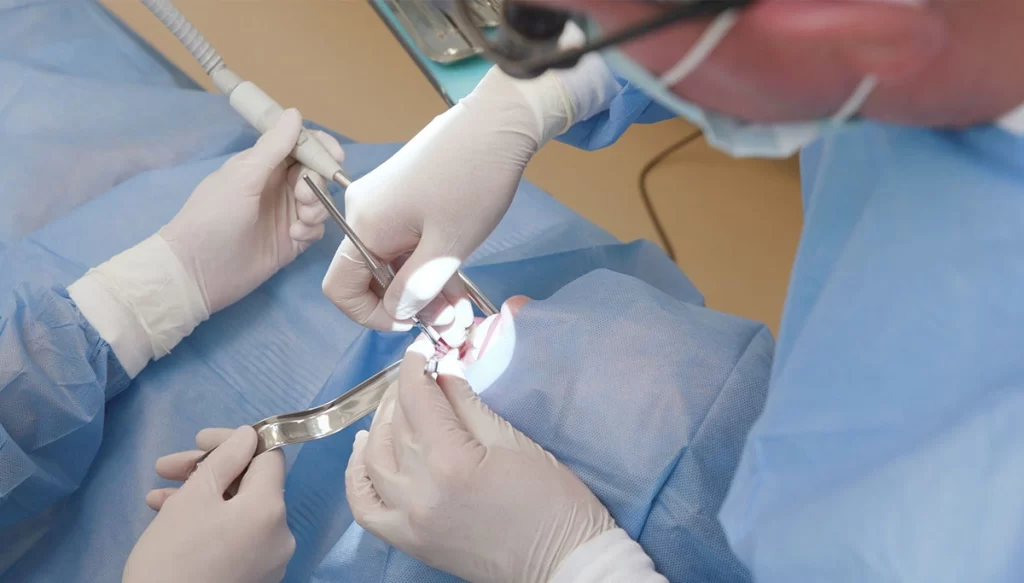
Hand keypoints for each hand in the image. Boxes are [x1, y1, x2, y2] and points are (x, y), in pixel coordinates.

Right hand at [123, 427, 294, 582]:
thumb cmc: (174, 556)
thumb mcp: (194, 498)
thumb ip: (225, 459)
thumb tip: (249, 436)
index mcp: (272, 508)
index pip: (268, 457)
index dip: (235, 441)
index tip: (199, 441)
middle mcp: (281, 534)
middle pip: (250, 484)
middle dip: (208, 470)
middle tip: (167, 467)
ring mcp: (269, 560)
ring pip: (237, 511)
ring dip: (200, 495)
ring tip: (157, 497)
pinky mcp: (253, 577)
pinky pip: (236, 535)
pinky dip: (208, 521)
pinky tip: (169, 517)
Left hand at [161, 108, 343, 313]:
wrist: (199, 270)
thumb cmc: (214, 216)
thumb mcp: (243, 176)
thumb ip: (273, 147)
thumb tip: (295, 113)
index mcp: (262, 165)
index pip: (299, 146)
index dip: (319, 148)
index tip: (335, 156)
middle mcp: (276, 187)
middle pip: (315, 174)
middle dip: (317, 181)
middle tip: (302, 196)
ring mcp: (285, 214)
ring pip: (320, 201)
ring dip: (317, 207)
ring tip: (300, 220)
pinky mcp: (292, 241)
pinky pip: (316, 228)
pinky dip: (312, 229)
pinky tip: (294, 237)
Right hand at [321, 67, 571, 340]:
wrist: (497, 124)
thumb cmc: (472, 182)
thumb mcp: (447, 247)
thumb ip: (417, 288)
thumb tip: (396, 314)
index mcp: (363, 225)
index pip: (340, 287)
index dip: (369, 315)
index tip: (408, 324)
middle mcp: (364, 214)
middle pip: (370, 277)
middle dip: (406, 305)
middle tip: (449, 323)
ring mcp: (385, 204)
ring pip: (394, 263)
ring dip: (423, 290)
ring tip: (460, 311)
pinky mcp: (406, 198)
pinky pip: (407, 244)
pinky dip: (428, 266)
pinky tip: (457, 286)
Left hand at [345, 337, 614, 582]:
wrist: (563, 564)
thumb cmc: (553, 501)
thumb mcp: (515, 443)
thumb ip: (469, 405)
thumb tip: (444, 371)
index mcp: (451, 461)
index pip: (418, 400)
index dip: (416, 367)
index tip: (420, 348)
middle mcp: (419, 491)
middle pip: (396, 426)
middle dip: (403, 391)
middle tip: (419, 373)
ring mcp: (408, 520)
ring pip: (373, 460)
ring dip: (380, 425)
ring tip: (396, 406)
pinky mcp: (408, 541)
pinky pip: (365, 506)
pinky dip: (357, 475)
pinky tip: (365, 450)